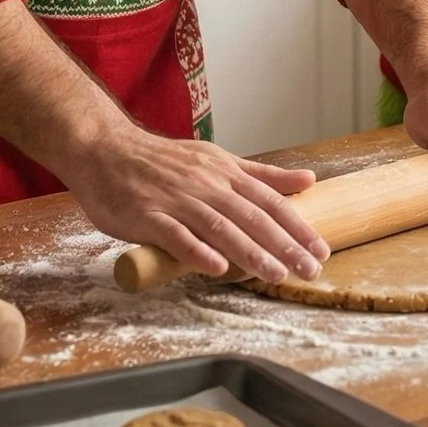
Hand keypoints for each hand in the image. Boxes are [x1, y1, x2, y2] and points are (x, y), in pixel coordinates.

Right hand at [62, 125, 330, 282]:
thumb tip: (308, 180)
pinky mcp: (148, 216)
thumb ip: (261, 175)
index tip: (321, 250)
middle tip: (310, 270)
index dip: (297, 226)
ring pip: (220, 228)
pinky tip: (216, 268)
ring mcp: (177, 200)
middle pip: (252, 217)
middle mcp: (206, 184)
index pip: (269, 201)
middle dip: (284, 245)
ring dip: (250, 253)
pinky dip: (197, 252)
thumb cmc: (163, 161)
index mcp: (225, 172)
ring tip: (276, 275)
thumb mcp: (216, 160)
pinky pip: (177, 236)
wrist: (106, 151)